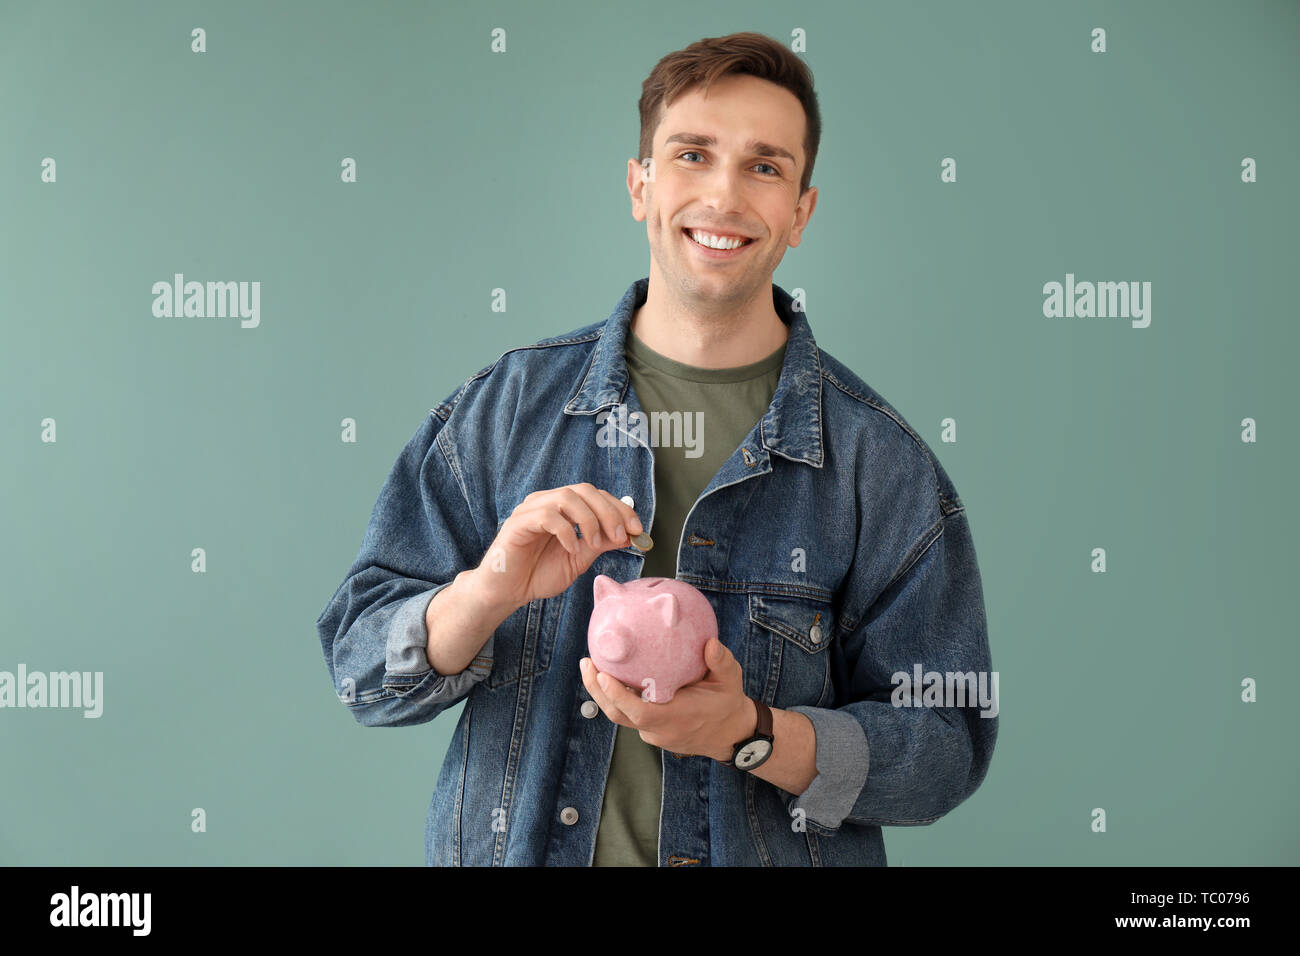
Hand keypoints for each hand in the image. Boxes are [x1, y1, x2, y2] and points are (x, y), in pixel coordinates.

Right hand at [468, 483, 642, 612]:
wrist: (508, 592)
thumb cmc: (539, 574)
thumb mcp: (580, 558)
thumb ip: (601, 543)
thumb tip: (629, 534)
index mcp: (562, 508)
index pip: (596, 495)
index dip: (619, 509)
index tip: (637, 530)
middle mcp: (547, 501)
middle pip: (585, 490)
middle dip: (609, 511)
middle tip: (620, 536)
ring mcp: (531, 509)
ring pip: (567, 497)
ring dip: (589, 520)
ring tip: (594, 545)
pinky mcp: (518, 522)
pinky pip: (547, 516)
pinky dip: (566, 531)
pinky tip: (571, 548)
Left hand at [578, 638, 755, 762]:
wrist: (729, 734)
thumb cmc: (727, 703)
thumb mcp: (730, 680)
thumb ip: (721, 662)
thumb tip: (710, 643)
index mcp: (676, 716)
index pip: (640, 712)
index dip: (618, 696)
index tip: (602, 675)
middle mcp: (659, 728)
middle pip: (619, 714)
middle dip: (597, 690)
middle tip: (587, 662)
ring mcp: (653, 733)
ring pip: (621, 716)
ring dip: (602, 693)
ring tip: (590, 666)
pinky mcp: (650, 731)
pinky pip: (628, 715)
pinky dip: (616, 698)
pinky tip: (609, 676)